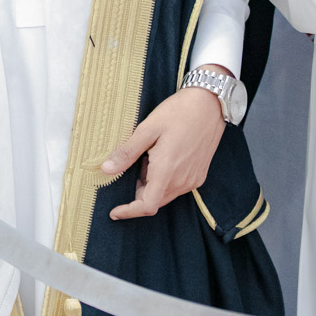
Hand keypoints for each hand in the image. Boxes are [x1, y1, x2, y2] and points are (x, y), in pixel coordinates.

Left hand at [101, 83, 225, 220]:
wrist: (210, 103)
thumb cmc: (178, 112)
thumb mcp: (147, 129)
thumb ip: (127, 152)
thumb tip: (106, 169)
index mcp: (167, 171)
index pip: (147, 206)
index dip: (129, 212)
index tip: (115, 211)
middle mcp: (182, 180)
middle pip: (154, 201)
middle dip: (138, 192)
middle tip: (133, 167)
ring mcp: (193, 179)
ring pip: (165, 194)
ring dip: (152, 185)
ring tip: (149, 157)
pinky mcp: (199, 175)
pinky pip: (177, 187)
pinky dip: (164, 181)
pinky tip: (162, 158)